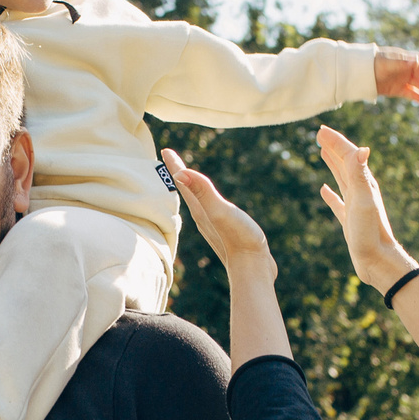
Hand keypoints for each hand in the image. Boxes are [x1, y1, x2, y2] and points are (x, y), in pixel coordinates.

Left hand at [160, 148, 273, 274]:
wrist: (253, 269)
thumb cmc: (239, 239)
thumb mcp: (220, 212)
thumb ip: (203, 193)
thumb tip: (180, 174)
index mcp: (200, 209)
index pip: (184, 182)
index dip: (175, 165)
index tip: (165, 150)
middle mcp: (203, 217)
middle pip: (186, 191)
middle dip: (179, 175)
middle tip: (170, 160)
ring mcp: (213, 225)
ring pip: (196, 201)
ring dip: (190, 188)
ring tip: (186, 179)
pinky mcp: (225, 231)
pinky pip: (209, 210)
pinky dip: (205, 200)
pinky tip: (209, 205)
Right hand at [313, 126, 416, 292]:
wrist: (377, 261)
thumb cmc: (371, 232)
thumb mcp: (363, 200)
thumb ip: (360, 175)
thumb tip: (361, 149)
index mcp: (364, 183)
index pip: (348, 155)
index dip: (335, 141)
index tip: (320, 130)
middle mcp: (361, 191)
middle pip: (345, 163)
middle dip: (334, 147)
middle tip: (320, 134)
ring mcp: (355, 205)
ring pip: (342, 179)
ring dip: (333, 164)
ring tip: (323, 152)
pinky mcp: (350, 220)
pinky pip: (338, 201)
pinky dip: (330, 193)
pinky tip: (324, 189)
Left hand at [374, 47, 418, 105]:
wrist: (357, 71)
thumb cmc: (373, 63)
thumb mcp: (388, 63)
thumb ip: (402, 63)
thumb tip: (417, 61)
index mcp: (406, 60)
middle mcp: (406, 69)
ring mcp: (401, 79)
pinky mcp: (395, 88)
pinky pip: (410, 92)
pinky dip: (418, 96)